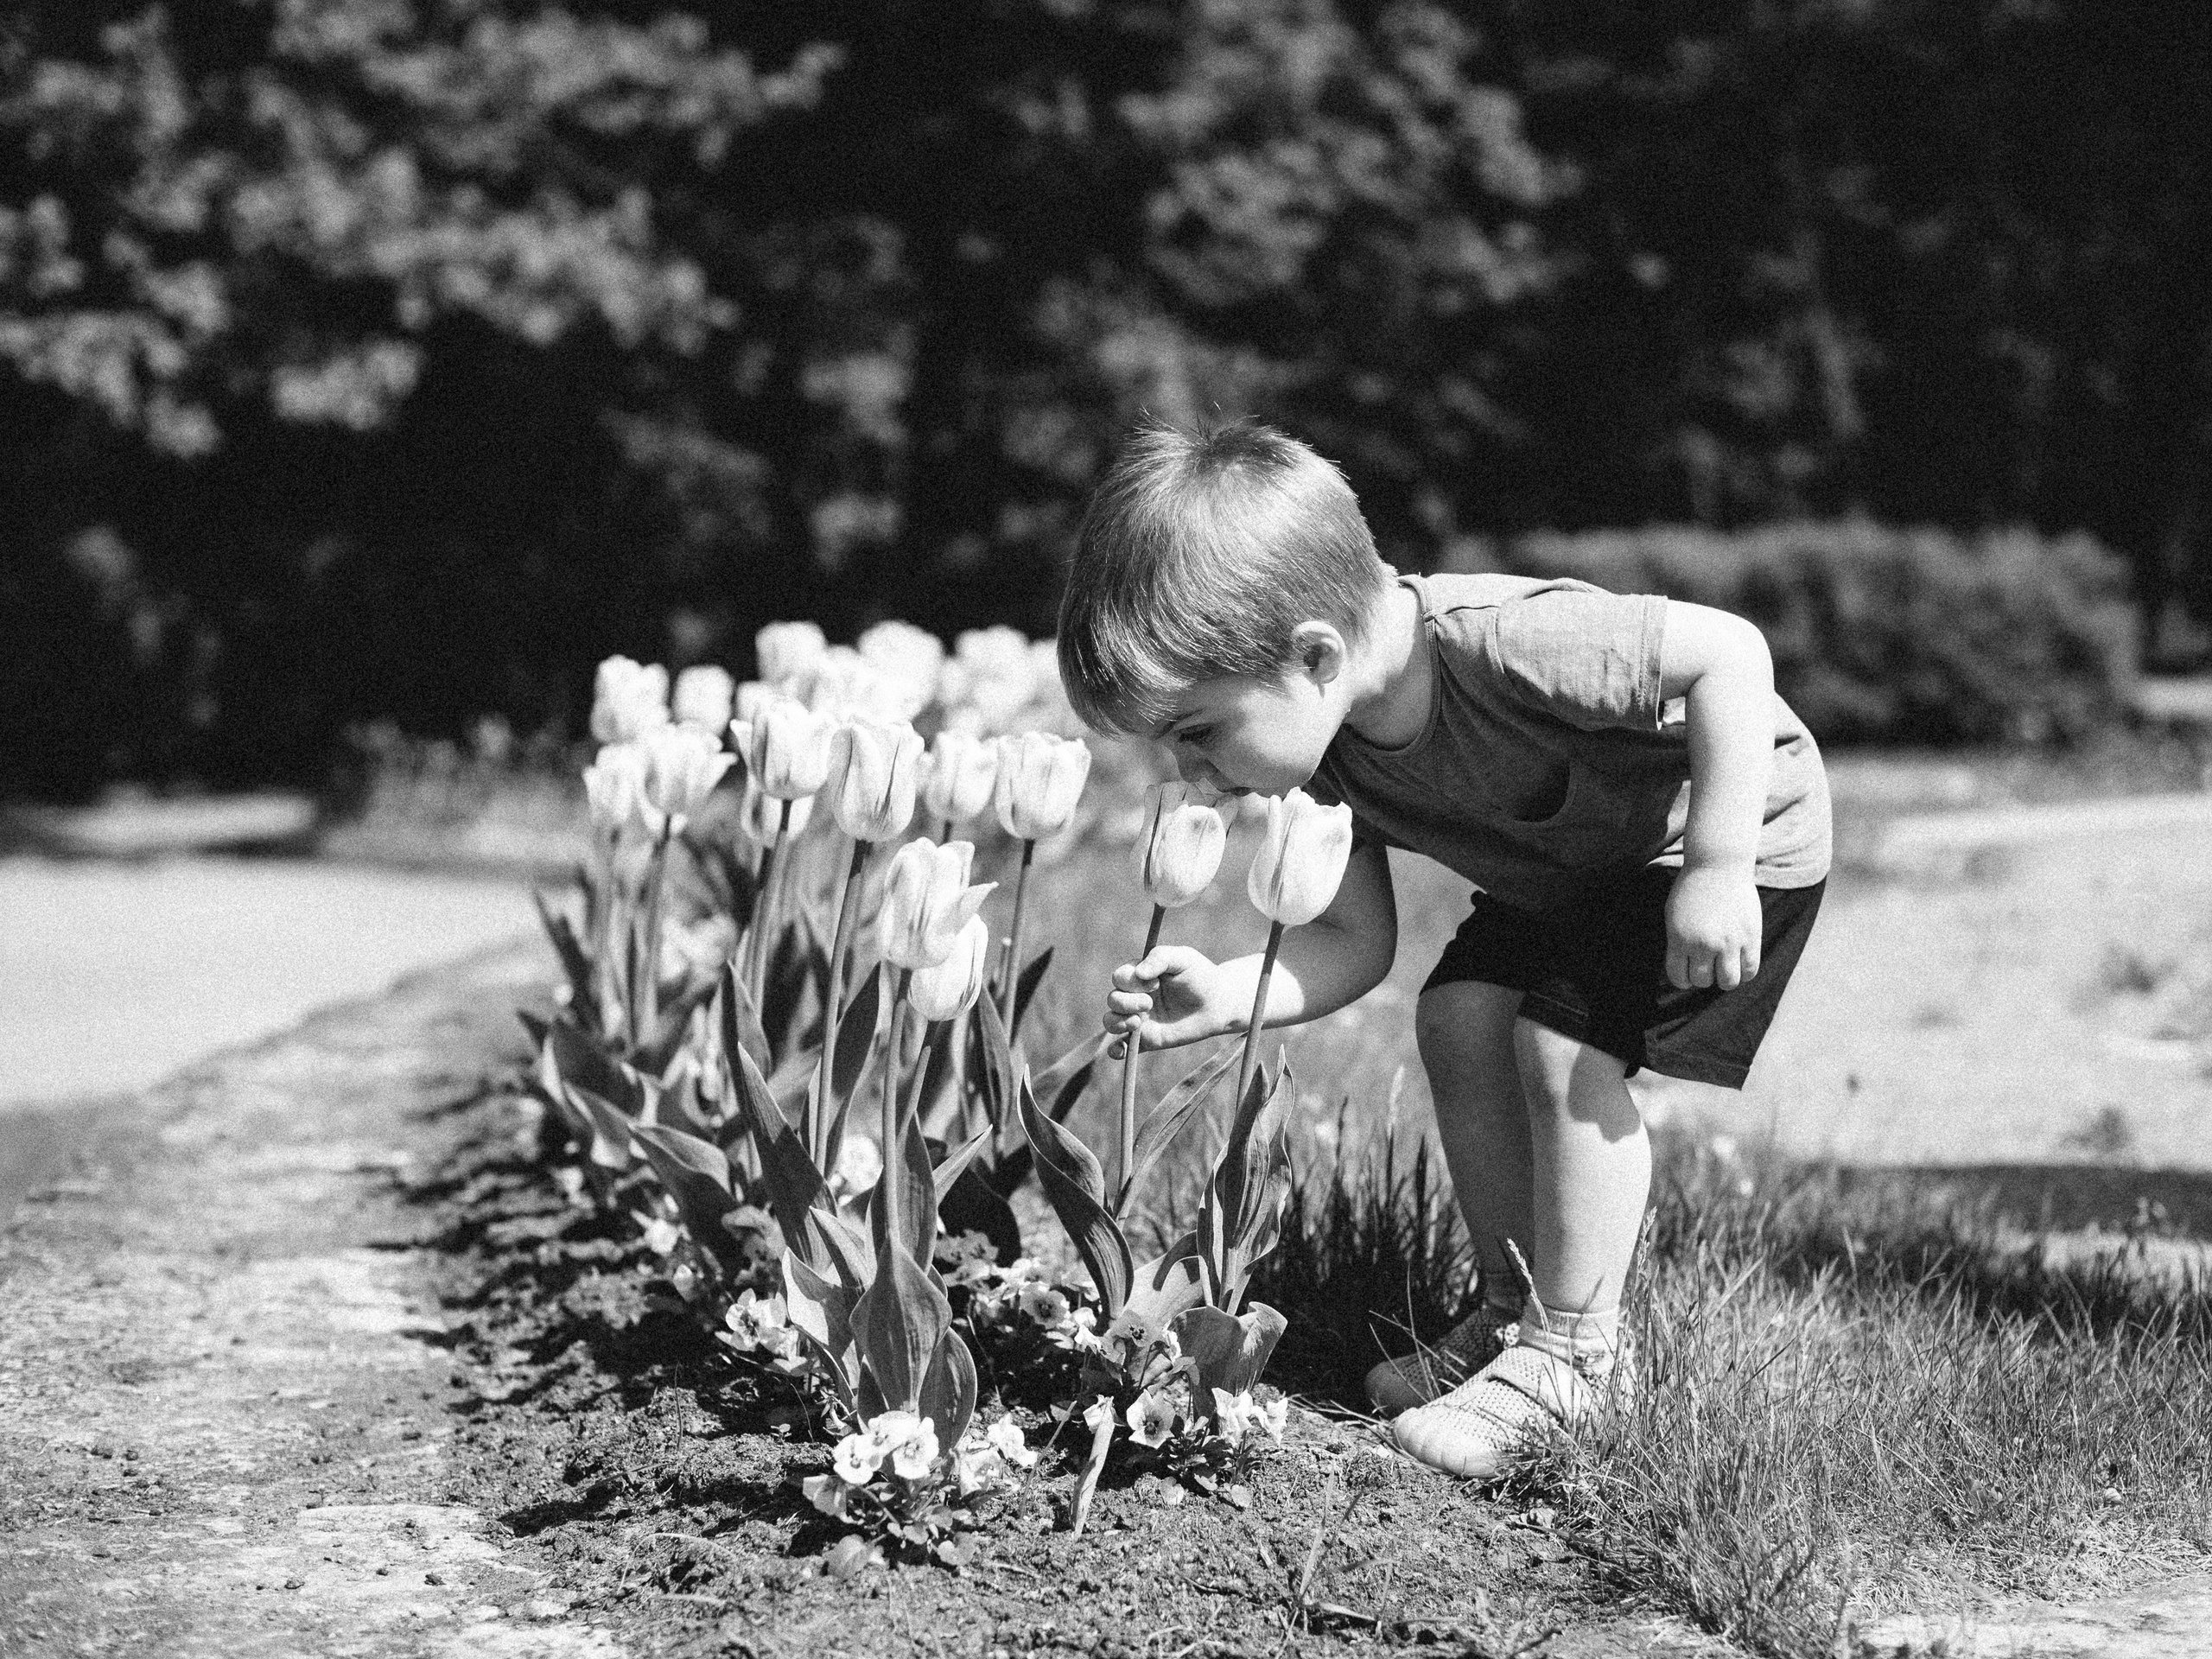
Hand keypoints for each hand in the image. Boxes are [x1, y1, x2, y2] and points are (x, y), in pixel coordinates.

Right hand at [1104, 945, 1236, 1054]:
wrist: (1218, 1004)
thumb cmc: (1200, 976)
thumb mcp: (1183, 958)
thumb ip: (1160, 958)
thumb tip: (1138, 973)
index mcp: (1139, 976)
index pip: (1120, 977)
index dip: (1131, 981)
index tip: (1156, 983)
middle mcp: (1134, 997)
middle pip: (1113, 999)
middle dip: (1126, 1002)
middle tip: (1149, 1003)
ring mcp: (1139, 1019)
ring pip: (1111, 1021)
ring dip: (1117, 1022)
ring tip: (1137, 1022)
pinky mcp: (1146, 1039)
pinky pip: (1122, 1047)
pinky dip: (1115, 1050)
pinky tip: (1120, 1051)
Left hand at [1665, 866, 1762, 990]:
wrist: (1718, 866)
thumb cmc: (1692, 890)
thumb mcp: (1672, 916)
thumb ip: (1676, 943)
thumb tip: (1682, 970)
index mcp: (1679, 939)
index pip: (1678, 977)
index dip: (1682, 979)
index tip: (1687, 973)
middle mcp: (1704, 944)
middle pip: (1702, 981)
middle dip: (1702, 977)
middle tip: (1706, 965)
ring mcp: (1729, 942)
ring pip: (1727, 982)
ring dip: (1723, 979)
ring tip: (1723, 967)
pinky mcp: (1750, 938)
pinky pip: (1750, 970)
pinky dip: (1744, 974)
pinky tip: (1739, 965)